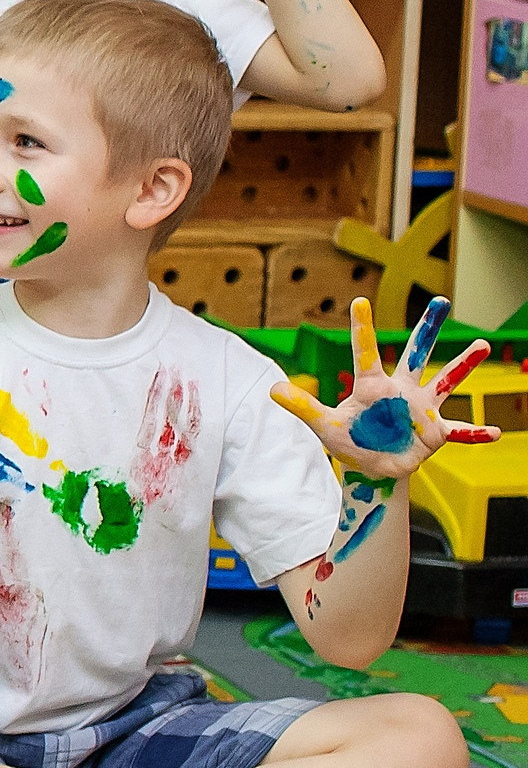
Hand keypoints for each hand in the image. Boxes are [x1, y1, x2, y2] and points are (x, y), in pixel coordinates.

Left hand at [272, 296, 497, 478]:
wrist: (371, 467)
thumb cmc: (349, 441)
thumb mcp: (324, 425)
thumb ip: (302, 406)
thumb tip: (271, 389)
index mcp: (372, 386)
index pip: (365, 352)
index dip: (362, 328)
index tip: (358, 301)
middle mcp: (401, 390)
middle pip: (417, 352)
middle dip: (429, 327)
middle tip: (441, 300)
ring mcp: (421, 409)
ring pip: (447, 380)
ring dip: (464, 364)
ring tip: (483, 345)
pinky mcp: (435, 432)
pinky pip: (460, 430)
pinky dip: (476, 432)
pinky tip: (495, 431)